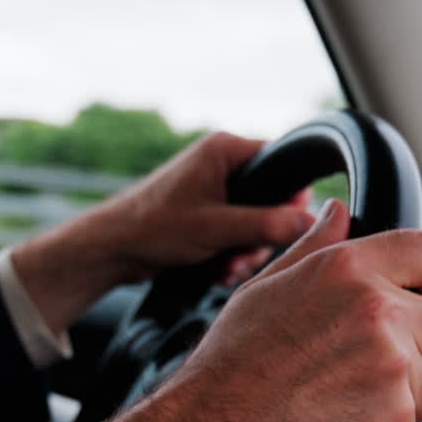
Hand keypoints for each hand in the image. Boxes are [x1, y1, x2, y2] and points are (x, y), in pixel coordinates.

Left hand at [8, 132, 312, 333]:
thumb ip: (266, 225)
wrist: (111, 250)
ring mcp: (214, 191)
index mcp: (225, 151)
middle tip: (246, 254)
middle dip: (263, 235)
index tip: (290, 224)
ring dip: (246, 251)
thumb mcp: (216, 228)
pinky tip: (218, 270)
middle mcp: (221, 165)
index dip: (292, 196)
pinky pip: (237, 234)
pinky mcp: (206, 215)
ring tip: (227, 266)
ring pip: (255, 222)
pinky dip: (232, 255)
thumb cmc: (153, 227)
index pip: (282, 161)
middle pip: (272, 199)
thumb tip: (309, 223)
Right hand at [20, 200, 421, 421]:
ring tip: (334, 407)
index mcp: (347, 270)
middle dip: (415, 353)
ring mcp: (390, 368)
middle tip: (358, 372)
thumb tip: (339, 214)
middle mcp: (376, 312)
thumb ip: (313, 249)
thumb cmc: (227, 373)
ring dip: (394, 403)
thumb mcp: (262, 291)